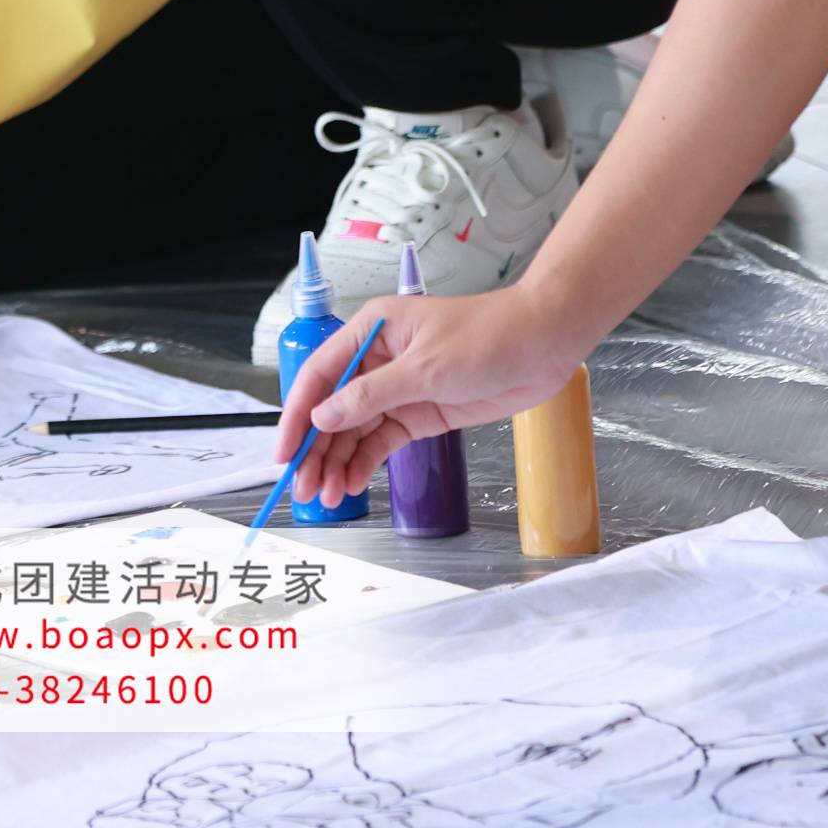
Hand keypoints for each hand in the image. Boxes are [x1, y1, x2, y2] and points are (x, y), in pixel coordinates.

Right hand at [270, 285, 585, 508]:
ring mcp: (398, 389)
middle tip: (303, 488)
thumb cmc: (487, 337)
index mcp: (370, 332)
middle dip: (315, 449)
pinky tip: (351, 484)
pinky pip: (382, 440)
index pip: (319, 376)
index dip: (297, 415)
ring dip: (337, 462)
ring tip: (325, 496)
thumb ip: (370, 396)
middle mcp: (376, 360)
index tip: (284, 451)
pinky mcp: (420, 413)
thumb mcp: (424, 369)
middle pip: (333, 409)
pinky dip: (364, 462)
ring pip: (355, 430)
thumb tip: (323, 418)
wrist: (544, 344)